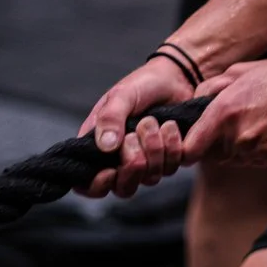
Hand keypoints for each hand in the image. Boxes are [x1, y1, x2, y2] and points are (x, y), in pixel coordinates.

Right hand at [78, 58, 193, 199]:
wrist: (176, 77)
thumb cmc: (142, 85)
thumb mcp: (121, 95)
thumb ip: (110, 118)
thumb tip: (105, 147)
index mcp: (100, 148)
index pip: (89, 185)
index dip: (96, 186)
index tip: (109, 172)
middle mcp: (122, 160)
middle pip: (123, 188)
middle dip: (131, 167)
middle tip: (134, 137)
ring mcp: (148, 161)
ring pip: (150, 179)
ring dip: (153, 150)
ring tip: (152, 121)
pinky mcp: (170, 158)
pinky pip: (172, 167)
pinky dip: (172, 147)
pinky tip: (170, 126)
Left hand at [179, 55, 266, 169]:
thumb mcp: (242, 70)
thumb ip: (211, 87)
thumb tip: (194, 103)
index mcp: (225, 111)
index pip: (190, 149)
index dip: (187, 148)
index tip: (192, 143)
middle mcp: (238, 135)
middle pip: (212, 155)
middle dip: (218, 142)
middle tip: (239, 121)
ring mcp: (258, 151)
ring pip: (234, 159)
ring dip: (239, 147)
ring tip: (260, 121)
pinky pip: (255, 161)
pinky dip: (258, 150)